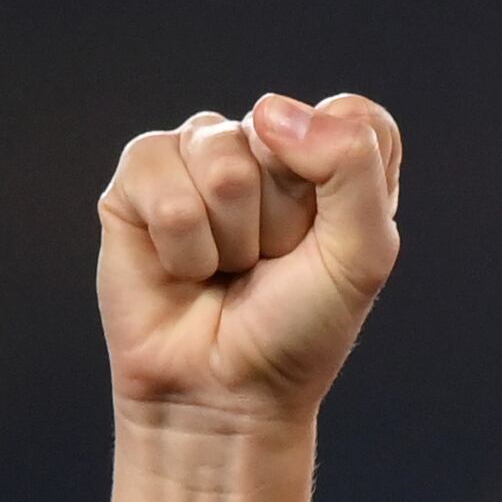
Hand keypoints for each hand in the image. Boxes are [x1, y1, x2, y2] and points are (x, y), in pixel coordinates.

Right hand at [96, 92, 404, 437]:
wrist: (225, 391)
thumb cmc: (298, 327)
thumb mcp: (362, 255)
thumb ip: (353, 167)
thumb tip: (269, 111)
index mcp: (333, 160)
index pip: (353, 116)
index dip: (342, 178)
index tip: (329, 238)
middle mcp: (266, 148)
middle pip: (280, 134)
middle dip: (282, 218)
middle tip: (271, 263)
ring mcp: (198, 157)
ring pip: (220, 159)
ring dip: (231, 236)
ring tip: (228, 268)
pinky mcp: (138, 179)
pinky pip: (161, 181)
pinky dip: (183, 244)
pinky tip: (184, 269)